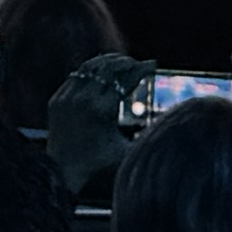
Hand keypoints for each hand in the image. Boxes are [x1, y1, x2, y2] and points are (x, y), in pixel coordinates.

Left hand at [46, 54, 147, 196]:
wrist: (63, 170)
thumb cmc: (98, 163)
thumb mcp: (127, 150)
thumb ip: (148, 137)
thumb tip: (174, 126)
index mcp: (102, 110)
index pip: (125, 79)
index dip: (141, 69)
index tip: (152, 64)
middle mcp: (83, 99)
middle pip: (109, 68)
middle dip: (127, 62)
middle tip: (138, 63)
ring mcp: (67, 97)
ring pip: (90, 67)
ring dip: (108, 62)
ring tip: (122, 62)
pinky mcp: (57, 99)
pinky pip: (76, 76)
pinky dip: (91, 71)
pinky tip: (101, 72)